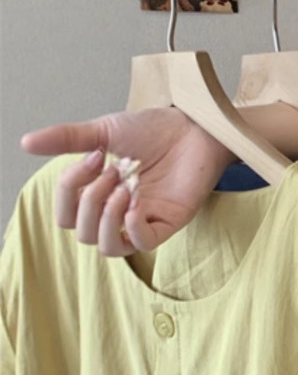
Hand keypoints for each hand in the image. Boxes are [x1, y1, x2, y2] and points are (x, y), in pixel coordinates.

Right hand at [20, 107, 234, 257]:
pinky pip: (142, 245)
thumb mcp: (103, 131)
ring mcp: (143, 220)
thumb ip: (67, 139)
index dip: (69, 189)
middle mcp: (117, 212)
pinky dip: (132, 227)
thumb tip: (25, 142)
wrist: (194, 126)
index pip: (65, 215)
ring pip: (108, 248)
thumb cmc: (154, 130)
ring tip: (124, 187)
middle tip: (112, 170)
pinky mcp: (169, 222)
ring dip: (107, 217)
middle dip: (89, 201)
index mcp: (98, 195)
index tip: (95, 155)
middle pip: (82, 234)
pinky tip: (136, 203)